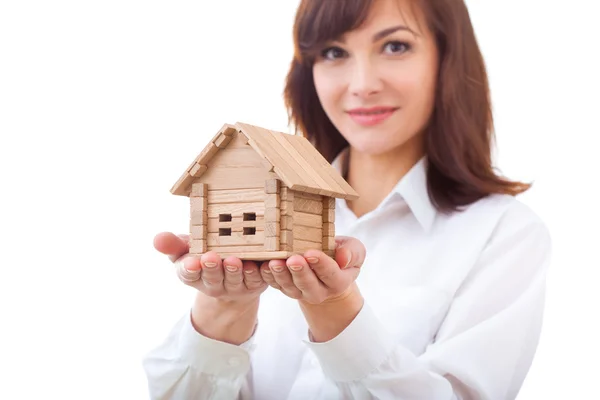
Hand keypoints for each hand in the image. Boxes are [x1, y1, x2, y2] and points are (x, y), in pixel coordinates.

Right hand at [153, 232, 267, 302]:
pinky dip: (257, 273)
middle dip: (211, 268)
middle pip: (212, 278)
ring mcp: (235, 286)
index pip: (188, 274)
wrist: (232, 277)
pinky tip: (257, 264)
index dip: (189, 269)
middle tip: (211, 257)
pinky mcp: (255, 284)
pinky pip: (257, 280)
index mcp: (194, 275)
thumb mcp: (186, 249)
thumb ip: (173, 245)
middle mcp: (214, 284)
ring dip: (234, 271)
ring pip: (234, 280)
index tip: (190, 263)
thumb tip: (158, 238)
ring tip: (234, 260)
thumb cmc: (204, 256)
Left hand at [260, 236, 364, 304]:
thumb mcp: (354, 250)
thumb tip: (343, 258)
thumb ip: (353, 253)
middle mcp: (318, 291)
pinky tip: (261, 265)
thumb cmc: (340, 256)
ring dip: (280, 275)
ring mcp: (300, 291)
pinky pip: (274, 284)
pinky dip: (267, 276)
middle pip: (308, 284)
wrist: (328, 270)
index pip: (330, 274)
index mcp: (338, 282)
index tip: (312, 253)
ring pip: (289, 286)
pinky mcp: (285, 288)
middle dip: (299, 271)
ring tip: (274, 263)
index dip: (321, 264)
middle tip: (292, 259)